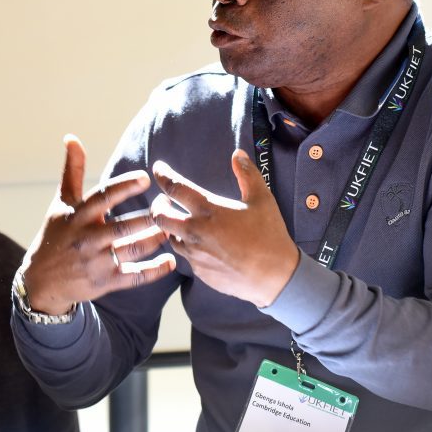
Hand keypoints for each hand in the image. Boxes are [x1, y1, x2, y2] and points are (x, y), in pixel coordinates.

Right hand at [21, 135, 175, 314]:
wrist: (41, 281)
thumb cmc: (56, 235)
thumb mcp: (61, 203)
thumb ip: (72, 170)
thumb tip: (71, 137)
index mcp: (77, 216)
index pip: (103, 198)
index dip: (124, 187)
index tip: (145, 178)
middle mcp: (86, 239)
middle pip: (124, 226)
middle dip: (149, 217)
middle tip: (168, 205)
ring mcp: (96, 262)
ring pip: (132, 250)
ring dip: (155, 239)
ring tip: (172, 228)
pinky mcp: (104, 283)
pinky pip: (134, 277)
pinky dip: (154, 270)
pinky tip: (170, 261)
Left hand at [150, 148, 298, 307]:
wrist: (275, 277)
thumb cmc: (269, 235)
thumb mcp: (262, 200)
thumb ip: (248, 175)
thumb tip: (237, 154)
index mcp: (209, 210)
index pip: (175, 187)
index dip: (163, 175)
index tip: (158, 169)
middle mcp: (196, 231)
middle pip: (159, 215)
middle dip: (157, 205)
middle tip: (163, 200)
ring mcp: (195, 253)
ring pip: (170, 236)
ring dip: (170, 226)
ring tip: (179, 220)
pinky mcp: (199, 271)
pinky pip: (185, 255)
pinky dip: (186, 245)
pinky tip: (197, 243)